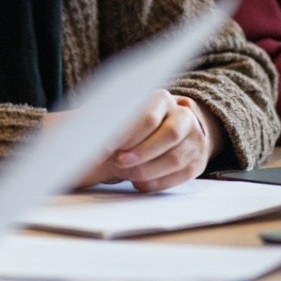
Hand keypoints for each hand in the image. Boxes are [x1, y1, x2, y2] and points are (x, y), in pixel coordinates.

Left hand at [52, 91, 225, 192]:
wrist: (165, 127)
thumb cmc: (132, 119)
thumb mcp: (121, 111)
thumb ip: (108, 116)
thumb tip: (83, 128)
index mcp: (162, 98)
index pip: (148, 116)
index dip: (126, 134)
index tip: (104, 148)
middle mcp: (183, 115)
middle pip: (168, 136)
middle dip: (140, 153)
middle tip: (117, 163)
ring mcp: (195, 139)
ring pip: (174, 158)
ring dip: (146, 169)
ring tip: (124, 174)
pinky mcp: (197, 162)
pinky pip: (180, 176)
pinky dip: (156, 182)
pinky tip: (138, 182)